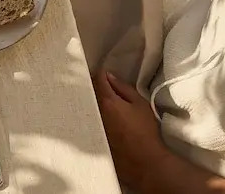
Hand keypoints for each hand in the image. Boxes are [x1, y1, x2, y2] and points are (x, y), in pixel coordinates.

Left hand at [95, 70, 169, 190]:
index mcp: (107, 101)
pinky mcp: (92, 133)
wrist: (143, 159)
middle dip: (93, 84)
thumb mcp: (140, 104)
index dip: (101, 73)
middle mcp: (95, 110)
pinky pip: (87, 116)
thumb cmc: (145, 131)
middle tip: (100, 81)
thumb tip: (110, 76)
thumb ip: (124, 88)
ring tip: (97, 94)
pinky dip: (90, 110)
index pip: (98, 79)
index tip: (104, 72)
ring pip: (86, 103)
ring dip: (90, 97)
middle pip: (89, 91)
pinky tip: (94, 111)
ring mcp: (92, 122)